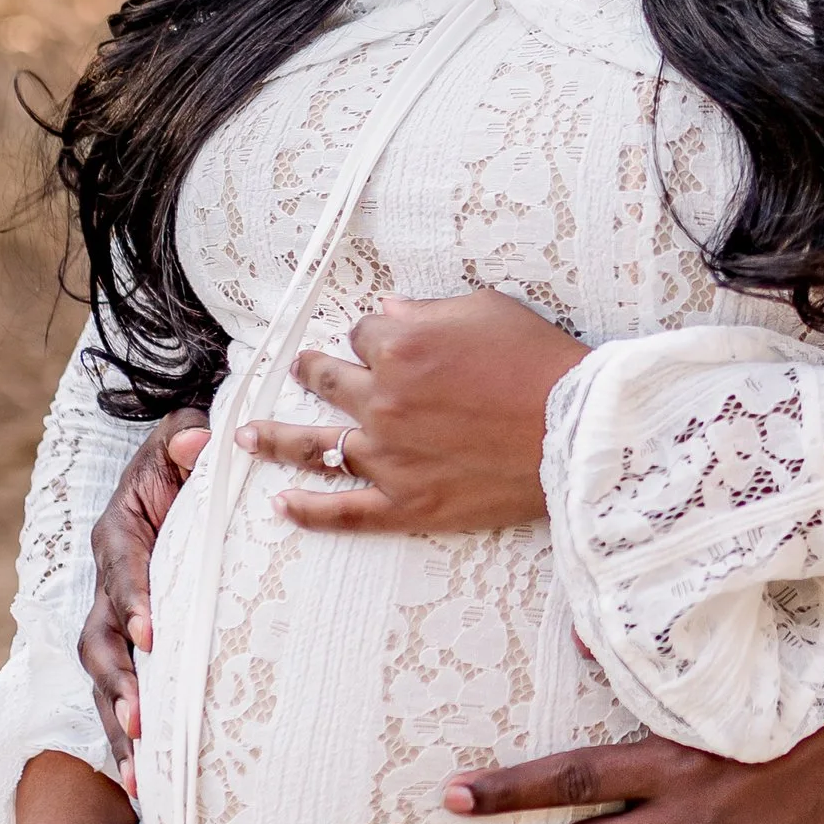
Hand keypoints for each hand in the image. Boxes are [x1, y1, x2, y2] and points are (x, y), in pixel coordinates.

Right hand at [83, 406, 211, 769]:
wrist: (173, 475)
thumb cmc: (184, 461)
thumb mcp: (182, 438)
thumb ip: (188, 437)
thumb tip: (200, 439)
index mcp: (119, 536)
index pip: (123, 573)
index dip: (133, 604)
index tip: (152, 635)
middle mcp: (106, 584)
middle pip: (99, 642)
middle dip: (118, 684)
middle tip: (140, 721)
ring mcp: (112, 622)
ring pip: (104, 681)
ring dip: (119, 724)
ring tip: (140, 773)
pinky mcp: (128, 650)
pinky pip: (119, 697)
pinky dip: (129, 741)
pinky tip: (146, 785)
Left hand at [237, 291, 583, 536]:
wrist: (578, 431)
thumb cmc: (540, 363)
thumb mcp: (488, 311)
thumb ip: (429, 311)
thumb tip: (390, 313)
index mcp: (399, 347)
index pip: (363, 333)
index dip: (375, 335)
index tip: (386, 338)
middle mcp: (382, 400)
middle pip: (328, 379)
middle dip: (312, 369)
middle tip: (300, 368)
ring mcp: (389, 456)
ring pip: (315, 445)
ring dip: (275, 438)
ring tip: (246, 437)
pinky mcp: (407, 503)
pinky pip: (346, 511)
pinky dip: (310, 511)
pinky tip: (282, 506)